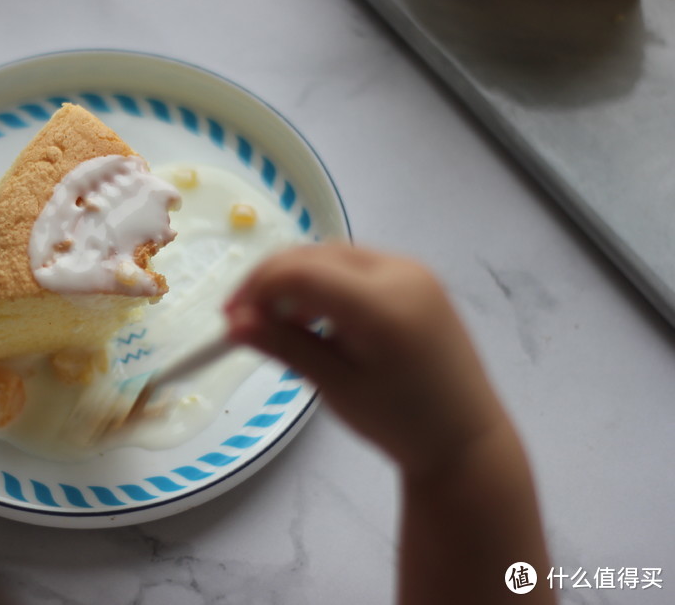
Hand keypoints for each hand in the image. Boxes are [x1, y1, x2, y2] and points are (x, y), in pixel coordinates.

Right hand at [225, 243, 505, 477]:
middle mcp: (400, 273)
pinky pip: (354, 266)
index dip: (256, 290)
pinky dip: (324, 284)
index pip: (299, 273)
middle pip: (313, 256)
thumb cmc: (401, 422)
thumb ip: (285, 347)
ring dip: (296, 282)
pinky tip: (315, 319)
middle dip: (271, 283)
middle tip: (242, 321)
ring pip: (331, 256)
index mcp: (382, 305)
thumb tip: (234, 324)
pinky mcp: (415, 278)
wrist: (465, 438)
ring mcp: (412, 271)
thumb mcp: (335, 386)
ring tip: (279, 325)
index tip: (230, 322)